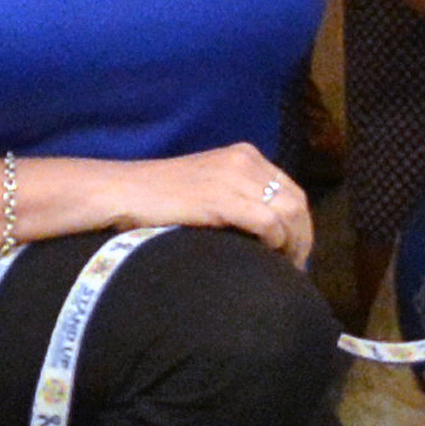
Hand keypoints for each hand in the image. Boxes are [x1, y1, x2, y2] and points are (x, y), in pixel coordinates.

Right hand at [120, 145, 312, 266]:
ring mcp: (233, 177)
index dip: (300, 225)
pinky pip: (268, 223)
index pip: (291, 191)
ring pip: (288, 212)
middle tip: (294, 268)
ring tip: (283, 270)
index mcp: (244, 156)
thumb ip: (237, 197)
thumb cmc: (159, 198)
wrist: (122, 192)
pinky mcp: (220, 198)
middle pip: (296, 202)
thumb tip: (267, 232)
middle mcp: (244, 160)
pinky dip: (275, 244)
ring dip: (293, 245)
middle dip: (302, 238)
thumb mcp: (207, 187)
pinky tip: (266, 259)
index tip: (295, 254)